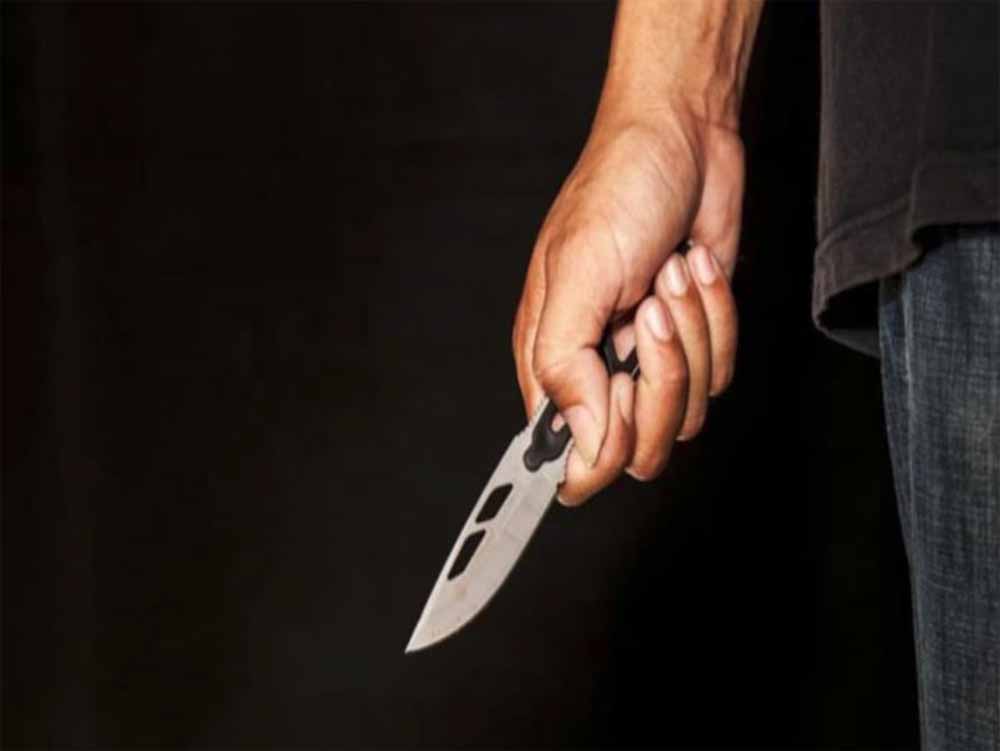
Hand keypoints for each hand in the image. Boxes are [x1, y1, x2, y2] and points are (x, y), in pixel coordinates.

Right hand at [512, 102, 743, 504]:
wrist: (683, 137)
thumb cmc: (617, 190)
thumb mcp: (577, 273)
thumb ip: (565, 365)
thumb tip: (577, 444)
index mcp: (551, 360)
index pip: (570, 456)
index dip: (599, 450)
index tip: (620, 399)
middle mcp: (597, 369)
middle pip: (640, 446)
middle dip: (660, 379)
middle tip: (650, 313)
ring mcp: (649, 358)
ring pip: (687, 411)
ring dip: (693, 335)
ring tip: (670, 274)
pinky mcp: (696, 340)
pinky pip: (721, 371)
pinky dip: (718, 318)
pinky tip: (694, 267)